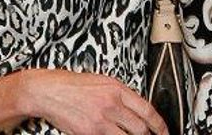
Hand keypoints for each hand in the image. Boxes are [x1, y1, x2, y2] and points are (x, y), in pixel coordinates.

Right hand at [24, 69, 167, 134]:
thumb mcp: (101, 81)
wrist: (48, 90)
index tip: (164, 132)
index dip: (160, 125)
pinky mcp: (89, 132)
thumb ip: (120, 95)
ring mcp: (100, 120)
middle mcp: (111, 104)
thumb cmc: (72, 85)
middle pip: (140, 128)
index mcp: (116, 89)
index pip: (147, 110)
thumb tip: (135, 110)